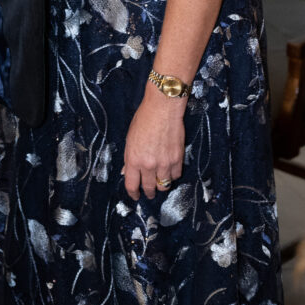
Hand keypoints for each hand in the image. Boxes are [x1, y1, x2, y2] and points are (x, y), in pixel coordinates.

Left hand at [122, 86, 185, 200]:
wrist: (163, 108)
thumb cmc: (143, 119)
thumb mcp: (130, 138)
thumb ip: (130, 157)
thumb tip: (127, 172)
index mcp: (133, 159)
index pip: (132, 185)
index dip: (133, 194)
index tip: (135, 196)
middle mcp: (148, 164)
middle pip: (149, 188)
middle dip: (148, 192)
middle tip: (149, 193)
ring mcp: (164, 163)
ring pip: (164, 185)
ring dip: (161, 185)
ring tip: (160, 182)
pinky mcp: (177, 159)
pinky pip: (176, 175)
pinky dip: (172, 175)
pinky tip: (170, 171)